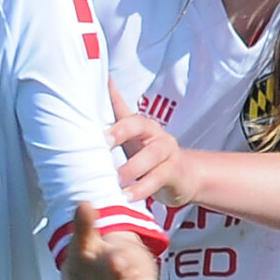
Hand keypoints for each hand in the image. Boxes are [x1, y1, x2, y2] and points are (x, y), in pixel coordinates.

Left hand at [107, 80, 195, 210]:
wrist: (183, 175)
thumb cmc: (147, 154)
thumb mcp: (131, 137)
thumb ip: (116, 114)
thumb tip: (101, 82)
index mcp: (140, 124)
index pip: (125, 112)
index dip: (112, 111)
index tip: (97, 124)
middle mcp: (154, 133)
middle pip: (139, 126)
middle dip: (121, 132)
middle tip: (104, 144)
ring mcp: (167, 151)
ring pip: (151, 156)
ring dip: (132, 168)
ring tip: (115, 180)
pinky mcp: (174, 172)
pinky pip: (158, 179)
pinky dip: (141, 189)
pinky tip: (127, 196)